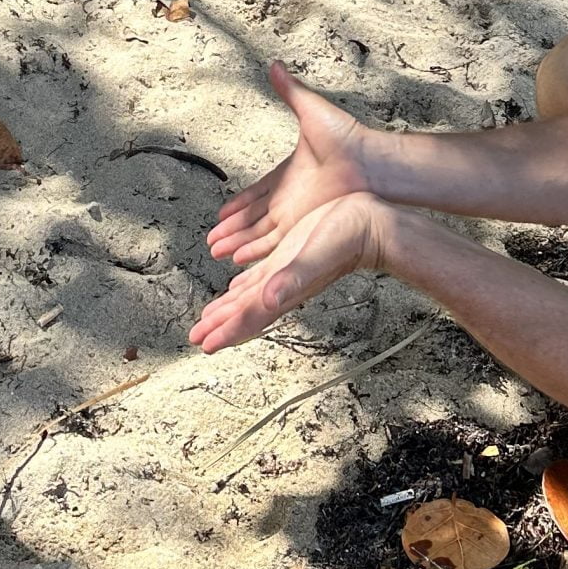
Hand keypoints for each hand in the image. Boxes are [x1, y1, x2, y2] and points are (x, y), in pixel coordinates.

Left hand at [190, 191, 390, 353]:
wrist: (369, 224)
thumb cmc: (348, 239)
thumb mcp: (317, 256)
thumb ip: (293, 279)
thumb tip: (268, 300)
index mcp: (285, 290)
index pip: (249, 317)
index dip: (227, 331)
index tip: (205, 344)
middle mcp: (282, 285)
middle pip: (244, 312)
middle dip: (220, 326)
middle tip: (197, 337)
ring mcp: (285, 272)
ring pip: (249, 297)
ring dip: (229, 310)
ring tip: (210, 319)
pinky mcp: (288, 256)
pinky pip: (259, 278)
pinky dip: (244, 288)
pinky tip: (238, 288)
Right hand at [207, 63, 374, 265]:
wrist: (369, 162)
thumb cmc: (347, 137)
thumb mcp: (311, 109)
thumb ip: (290, 91)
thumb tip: (275, 65)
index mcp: (288, 174)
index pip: (257, 192)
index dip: (239, 203)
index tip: (223, 213)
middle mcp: (289, 198)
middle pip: (252, 217)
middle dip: (231, 229)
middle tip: (211, 238)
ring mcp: (295, 214)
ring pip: (257, 232)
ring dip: (236, 242)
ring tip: (215, 252)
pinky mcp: (301, 226)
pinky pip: (271, 242)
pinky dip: (254, 250)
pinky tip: (237, 259)